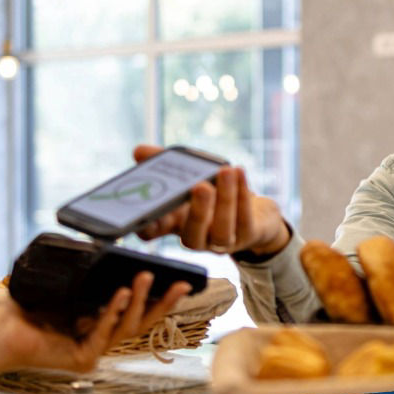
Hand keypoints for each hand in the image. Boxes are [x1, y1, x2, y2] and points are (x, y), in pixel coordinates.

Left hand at [0, 273, 191, 377]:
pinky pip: (104, 333)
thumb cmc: (24, 310)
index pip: (136, 312)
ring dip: (139, 300)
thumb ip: (86, 278)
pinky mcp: (82, 360)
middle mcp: (100, 340)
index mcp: (99, 324)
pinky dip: (113, 311)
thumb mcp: (62, 287)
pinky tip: (120, 293)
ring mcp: (93, 352)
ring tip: (144, 277)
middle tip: (183, 284)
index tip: (177, 281)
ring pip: (127, 327)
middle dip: (164, 303)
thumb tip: (106, 255)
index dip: (158, 298)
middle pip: (142, 323)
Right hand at [131, 145, 288, 256]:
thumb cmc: (212, 192)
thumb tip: (139, 152)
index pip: (153, 233)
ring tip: (225, 171)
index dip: (148, 226)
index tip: (149, 213)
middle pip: (193, 235)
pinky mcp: (248, 236)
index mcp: (175, 225)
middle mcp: (197, 238)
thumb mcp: (186, 177)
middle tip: (200, 186)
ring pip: (223, 229)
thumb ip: (162, 164)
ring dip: (225, 199)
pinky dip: (242, 194)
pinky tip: (239, 173)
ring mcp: (222, 241)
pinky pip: (245, 218)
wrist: (255, 214)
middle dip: (197, 211)